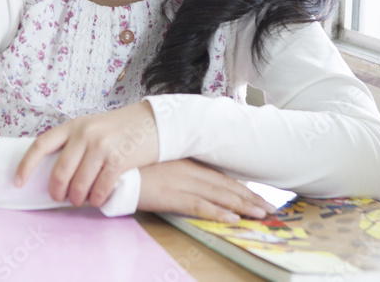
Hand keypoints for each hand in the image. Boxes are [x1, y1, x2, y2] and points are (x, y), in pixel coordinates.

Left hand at [15, 102, 158, 207]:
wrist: (154, 122)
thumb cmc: (121, 128)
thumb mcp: (93, 126)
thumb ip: (74, 142)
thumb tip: (54, 170)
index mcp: (74, 125)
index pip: (42, 144)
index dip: (26, 165)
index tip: (18, 181)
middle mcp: (85, 134)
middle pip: (60, 171)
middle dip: (58, 190)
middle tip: (61, 197)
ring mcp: (102, 146)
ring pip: (79, 183)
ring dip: (78, 198)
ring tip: (81, 199)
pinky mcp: (119, 159)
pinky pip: (100, 187)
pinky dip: (97, 198)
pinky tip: (98, 198)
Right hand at [138, 159, 275, 221]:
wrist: (109, 166)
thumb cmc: (130, 165)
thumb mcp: (157, 163)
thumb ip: (174, 170)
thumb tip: (189, 180)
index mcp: (185, 161)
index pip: (220, 176)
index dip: (241, 188)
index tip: (257, 197)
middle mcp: (187, 169)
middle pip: (225, 185)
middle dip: (249, 198)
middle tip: (270, 208)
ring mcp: (180, 181)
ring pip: (218, 195)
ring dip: (242, 206)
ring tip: (261, 214)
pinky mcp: (170, 195)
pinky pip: (198, 206)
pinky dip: (217, 213)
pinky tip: (232, 219)